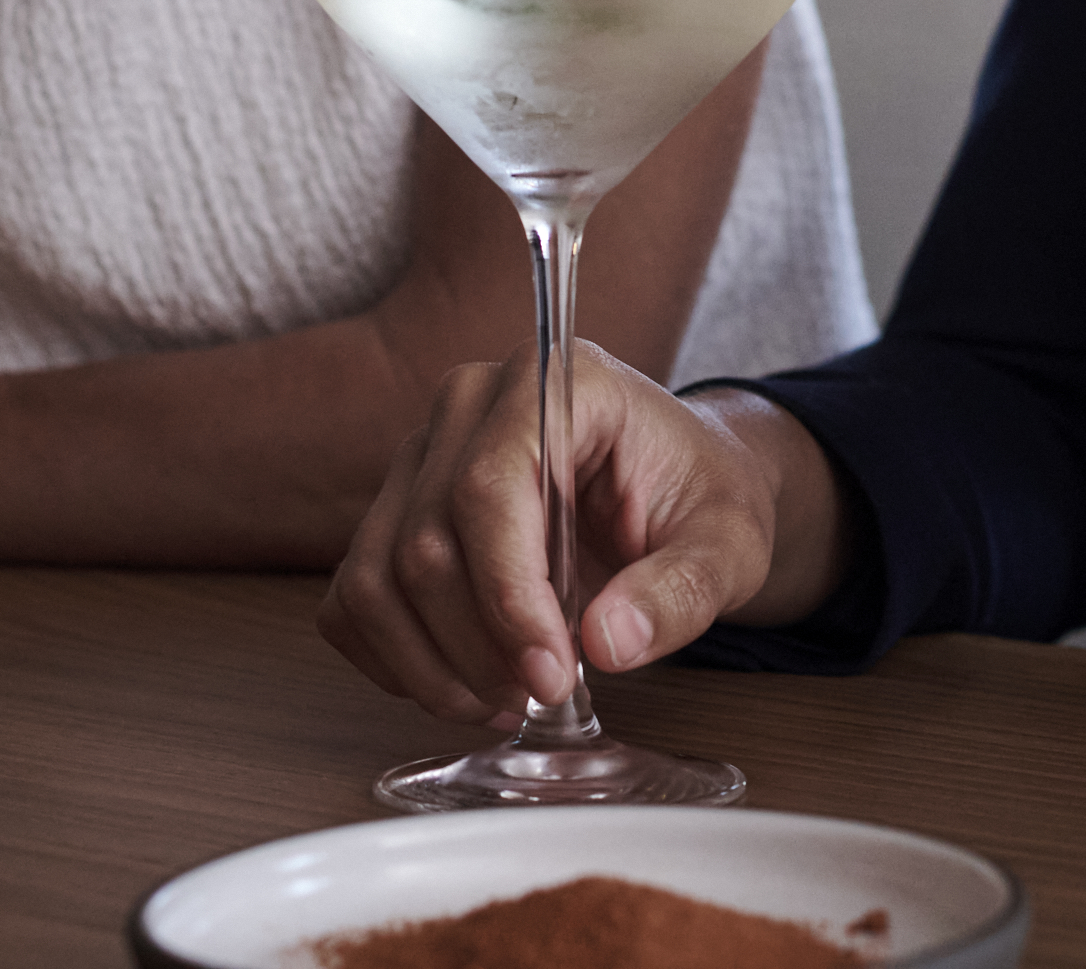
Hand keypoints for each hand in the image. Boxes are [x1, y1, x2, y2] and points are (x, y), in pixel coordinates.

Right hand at [321, 341, 788, 724]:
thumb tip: (609, 642)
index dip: (507, 596)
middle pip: (426, 541)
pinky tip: (459, 685)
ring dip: (430, 665)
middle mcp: (470, 403)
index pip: (488, 488)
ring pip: (376, 576)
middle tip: (541, 697)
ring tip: (504, 703)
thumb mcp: (731, 545)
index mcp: (557, 381)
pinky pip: (354, 596)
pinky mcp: (395, 507)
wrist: (680, 486)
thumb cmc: (702, 500)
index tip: (553, 675)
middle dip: (477, 646)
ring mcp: (422, 452)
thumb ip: (681, 590)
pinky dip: (394, 660)